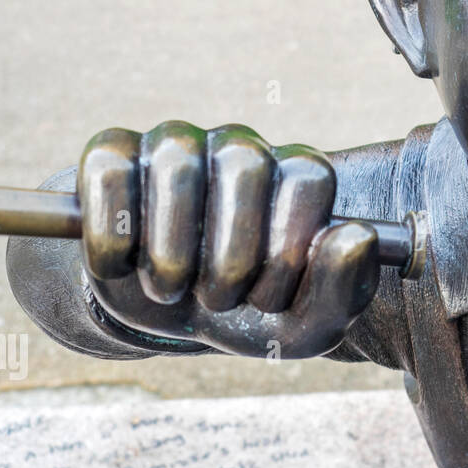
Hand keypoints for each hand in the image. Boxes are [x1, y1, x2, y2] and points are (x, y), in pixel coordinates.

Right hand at [76, 121, 380, 357]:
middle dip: (230, 255)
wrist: (165, 320)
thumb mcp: (304, 325)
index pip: (308, 179)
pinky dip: (113, 235)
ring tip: (173, 288)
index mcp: (299, 176)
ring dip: (171, 253)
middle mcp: (242, 146)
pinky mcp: (113, 152)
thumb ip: (344, 287)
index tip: (267, 296)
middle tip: (219, 299)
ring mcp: (177, 142)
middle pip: (245, 165)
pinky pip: (109, 169)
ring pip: (177, 166)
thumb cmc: (250, 313)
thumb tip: (358, 236)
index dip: (287, 249)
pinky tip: (124, 267)